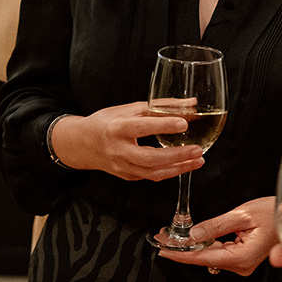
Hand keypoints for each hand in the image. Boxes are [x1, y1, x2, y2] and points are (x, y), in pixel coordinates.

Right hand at [51, 101, 204, 180]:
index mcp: (116, 128)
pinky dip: (170, 171)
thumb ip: (159, 107)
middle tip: (197, 149)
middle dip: (176, 156)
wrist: (84, 144)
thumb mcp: (130, 109)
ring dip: (178, 168)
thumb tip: (189, 105)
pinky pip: (151, 176)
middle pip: (149, 158)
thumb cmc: (107, 122)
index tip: (184, 123)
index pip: (142, 127)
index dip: (164, 125)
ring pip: (152, 172)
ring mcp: (122, 166)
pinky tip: (183, 165)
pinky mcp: (127, 176)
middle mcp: (118, 150)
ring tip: (198, 160)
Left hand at [158, 196, 277, 275]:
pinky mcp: (243, 258)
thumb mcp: (242, 215)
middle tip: (163, 240)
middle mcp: (242, 265)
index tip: (164, 250)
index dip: (181, 253)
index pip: (203, 257)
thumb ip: (215, 226)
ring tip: (172, 238)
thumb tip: (194, 235)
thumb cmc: (274, 212)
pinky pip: (219, 253)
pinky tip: (193, 239)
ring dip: (193, 247)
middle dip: (183, 249)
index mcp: (241, 257)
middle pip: (205, 259)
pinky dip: (205, 246)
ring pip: (210, 256)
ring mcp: (243, 264)